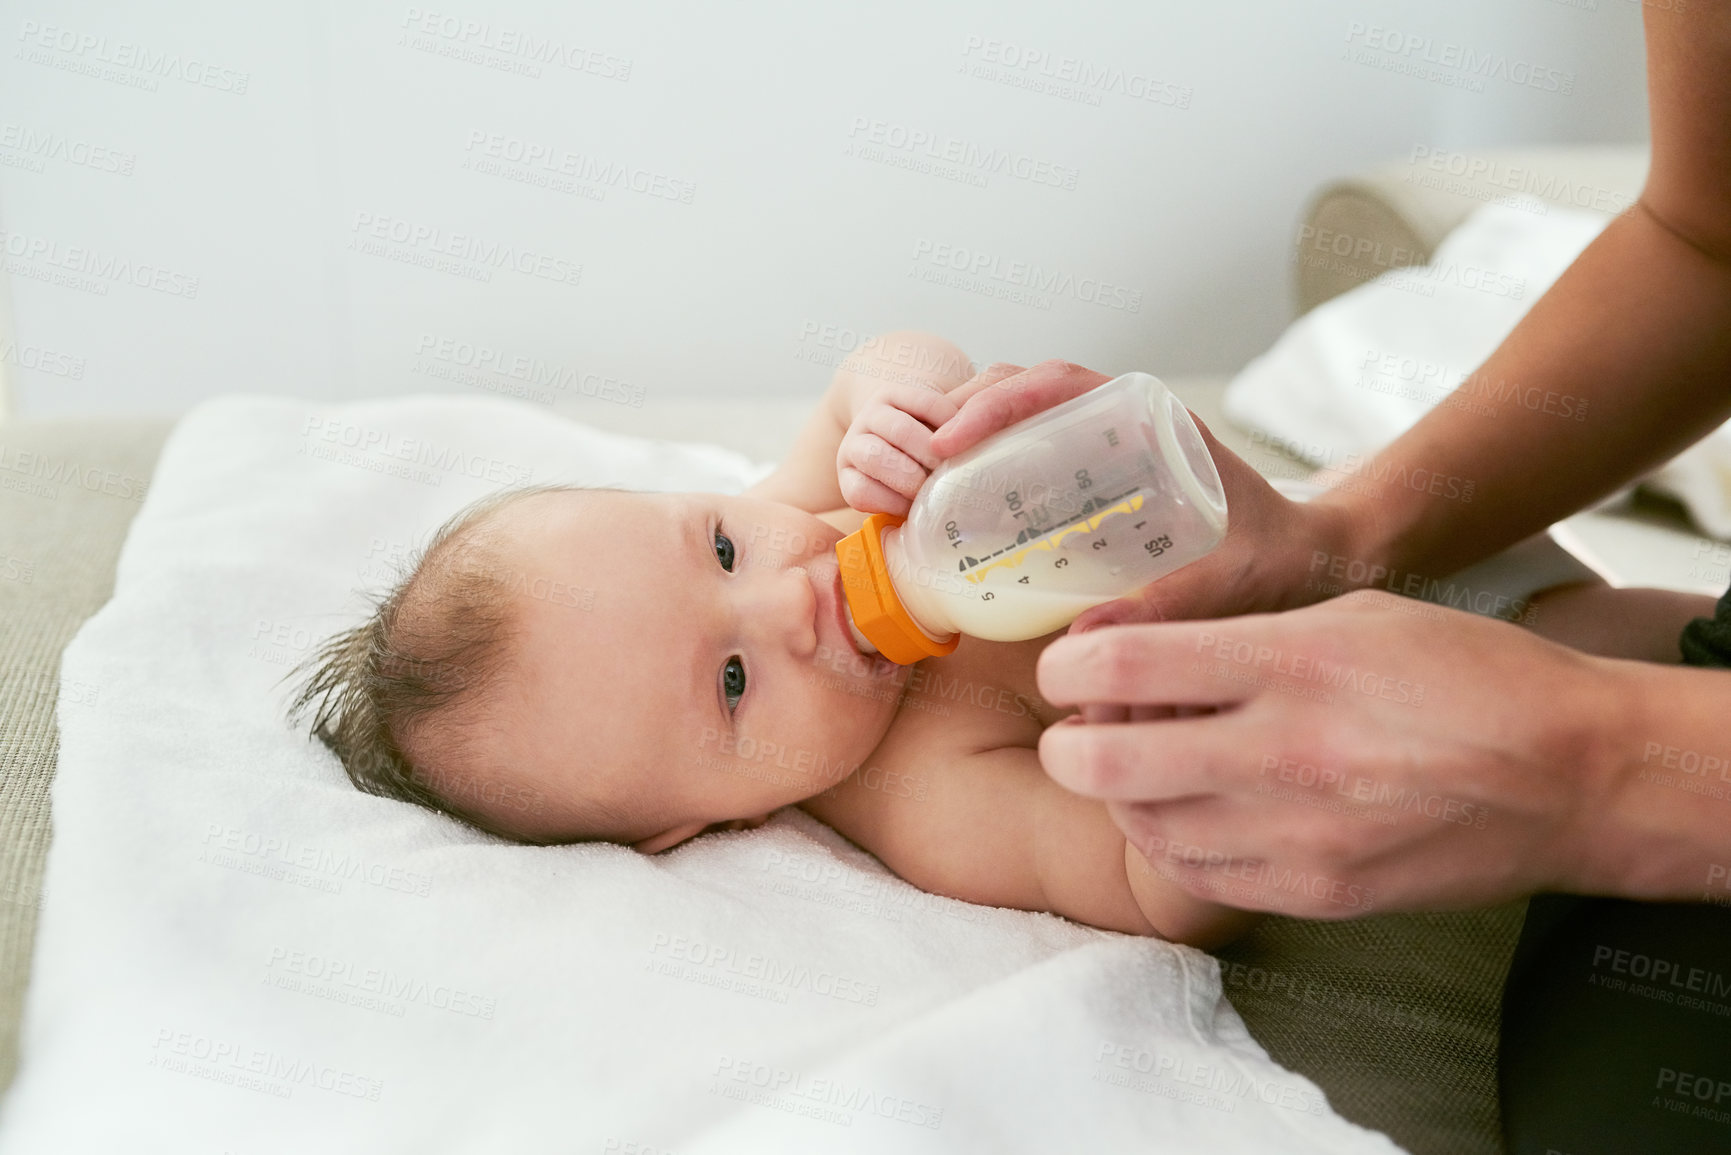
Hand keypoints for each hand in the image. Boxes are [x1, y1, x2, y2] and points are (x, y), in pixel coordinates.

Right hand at [836, 362, 1023, 515]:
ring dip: (911, 480)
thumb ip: (978, 406)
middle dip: (934, 460)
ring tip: (935, 495)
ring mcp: (854, 446)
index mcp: (898, 393)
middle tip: (960, 478)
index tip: (976, 446)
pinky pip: (860, 492)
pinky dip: (889, 502)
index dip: (955, 427)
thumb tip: (1007, 412)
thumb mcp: (954, 412)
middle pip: (902, 432)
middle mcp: (872, 415)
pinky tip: (911, 509)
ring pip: (877, 458)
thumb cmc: (934, 435)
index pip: (928, 403)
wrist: (893, 448)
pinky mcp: (846, 479)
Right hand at [932, 358, 1360, 637]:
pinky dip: (988, 466)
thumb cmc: (1276, 561)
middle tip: (921, 470)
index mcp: (1151, 418)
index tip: (950, 443)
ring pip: (1020, 417)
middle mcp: (1122, 420)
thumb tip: (1086, 643)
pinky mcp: (1096, 477)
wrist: (1309, 563)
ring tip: (929, 486)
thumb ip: (1168, 605)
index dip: (994, 404)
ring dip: (969, 437)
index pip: (1056, 384)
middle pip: (1023, 390)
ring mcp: (1105, 445)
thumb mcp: (1227, 580)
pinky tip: (964, 509)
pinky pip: (1030, 452)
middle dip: (962, 415)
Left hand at [1036, 590, 1629, 916]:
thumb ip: (1235, 634)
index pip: (1123, 667)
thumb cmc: (1465, 674)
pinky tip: (1189, 811)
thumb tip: (1133, 651)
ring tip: (1144, 766)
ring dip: (1120, 795)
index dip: (1067, 668)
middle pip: (1104, 762)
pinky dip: (1173, 841)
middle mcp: (1285, 751)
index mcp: (1294, 661)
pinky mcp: (1317, 892)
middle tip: (1077, 730)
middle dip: (1068, 745)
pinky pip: (1198, 875)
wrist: (1574, 774)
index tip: (1065, 668)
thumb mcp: (1350, 614)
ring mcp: (1299, 834)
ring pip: (1142, 826)